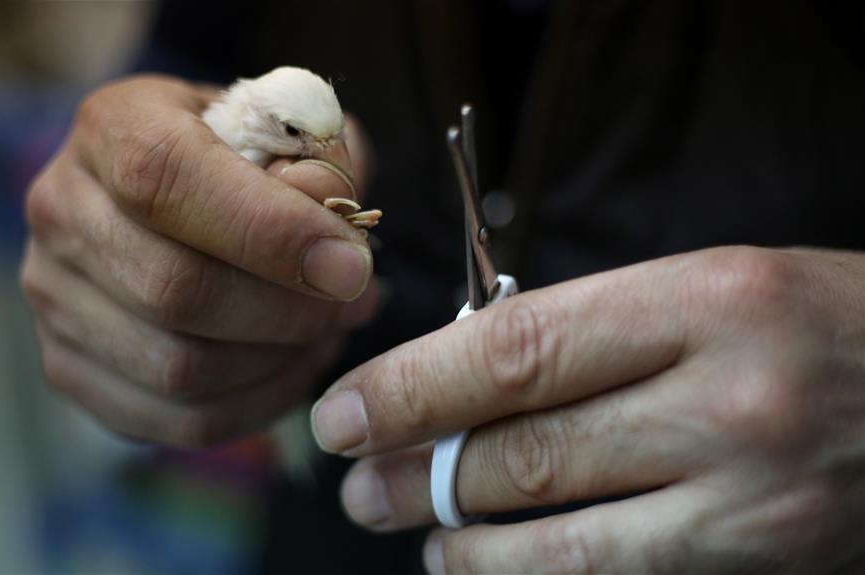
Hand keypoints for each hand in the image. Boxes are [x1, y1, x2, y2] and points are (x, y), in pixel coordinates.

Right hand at [21, 75, 377, 446]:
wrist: (184, 191)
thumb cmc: (249, 157)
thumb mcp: (290, 130)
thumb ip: (317, 162)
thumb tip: (331, 217)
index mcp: (114, 127)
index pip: (166, 180)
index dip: (269, 232)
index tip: (350, 266)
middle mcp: (63, 210)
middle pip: (175, 290)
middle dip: (288, 310)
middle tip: (352, 302)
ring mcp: (54, 296)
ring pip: (178, 368)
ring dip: (279, 361)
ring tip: (330, 330)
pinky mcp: (71, 366)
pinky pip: (176, 418)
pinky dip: (257, 403)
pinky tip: (296, 366)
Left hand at [311, 246, 863, 573]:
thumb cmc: (805, 321)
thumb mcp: (702, 290)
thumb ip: (588, 331)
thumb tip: (463, 375)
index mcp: (704, 301)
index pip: (516, 349)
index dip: (412, 387)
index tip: (344, 412)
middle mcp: (728, 400)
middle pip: (526, 450)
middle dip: (416, 473)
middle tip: (356, 483)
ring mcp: (751, 497)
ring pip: (562, 539)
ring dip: (462, 543)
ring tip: (408, 533)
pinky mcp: (763, 561)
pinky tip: (490, 564)